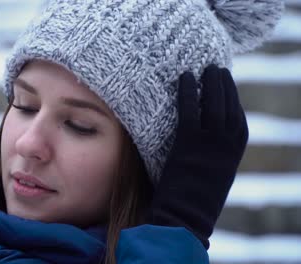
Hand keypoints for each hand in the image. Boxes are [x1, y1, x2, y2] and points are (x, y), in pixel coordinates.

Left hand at [146, 65, 248, 248]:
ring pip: (213, 103)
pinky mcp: (189, 143)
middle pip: (228, 104)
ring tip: (205, 67)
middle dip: (223, 84)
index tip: (227, 83)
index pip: (238, 116)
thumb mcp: (213, 174)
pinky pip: (190, 110)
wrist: (186, 216)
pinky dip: (188, 92)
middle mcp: (227, 143)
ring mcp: (210, 142)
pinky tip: (185, 78)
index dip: (232, 97)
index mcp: (236, 151)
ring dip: (210, 82)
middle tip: (216, 67)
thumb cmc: (195, 199)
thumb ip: (213, 154)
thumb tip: (204, 138)